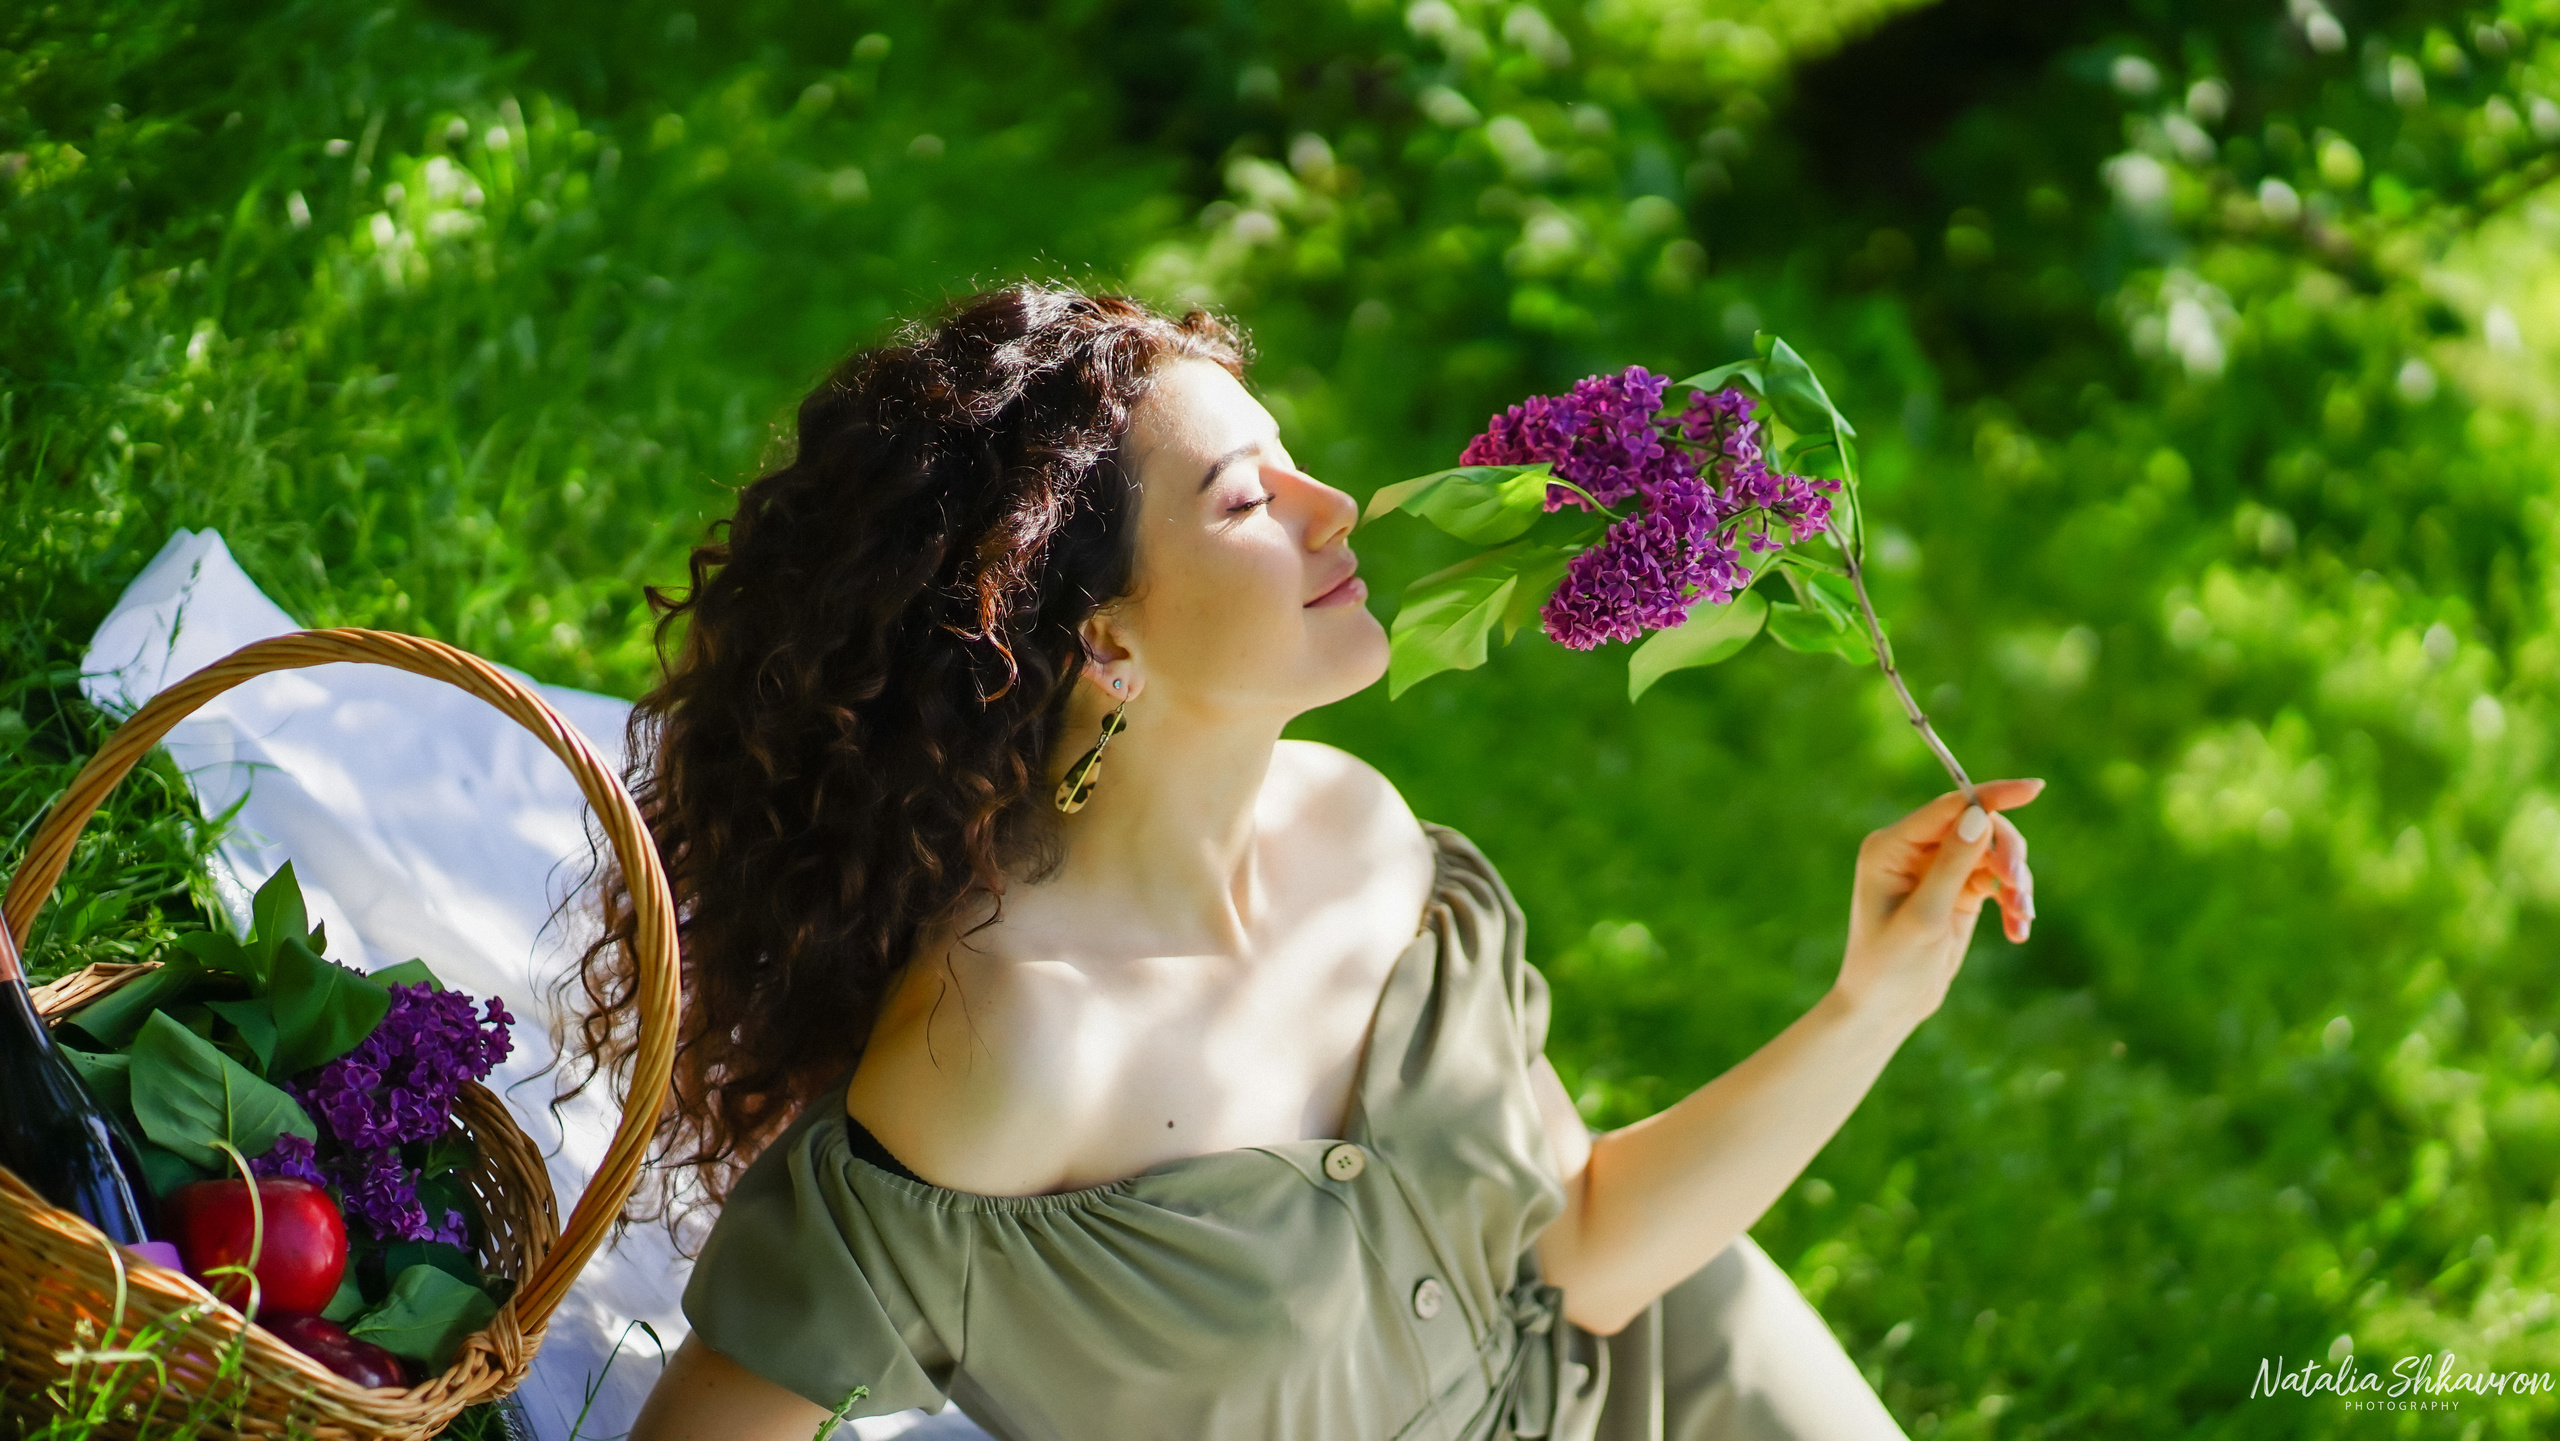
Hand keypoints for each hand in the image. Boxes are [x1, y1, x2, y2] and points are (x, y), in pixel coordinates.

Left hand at [1834, 779, 2043, 1022]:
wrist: (1886, 1009)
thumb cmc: (1890, 966)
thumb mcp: (1924, 917)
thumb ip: (1952, 866)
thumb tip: (1980, 816)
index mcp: (1890, 846)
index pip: (1949, 807)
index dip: (1992, 796)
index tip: (2035, 788)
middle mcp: (1912, 850)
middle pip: (1979, 826)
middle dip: (2007, 853)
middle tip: (2018, 889)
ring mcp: (1937, 868)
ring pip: (1993, 852)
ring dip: (2015, 882)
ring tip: (2022, 917)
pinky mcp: (1958, 890)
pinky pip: (1997, 880)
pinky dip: (2012, 901)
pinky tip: (2017, 931)